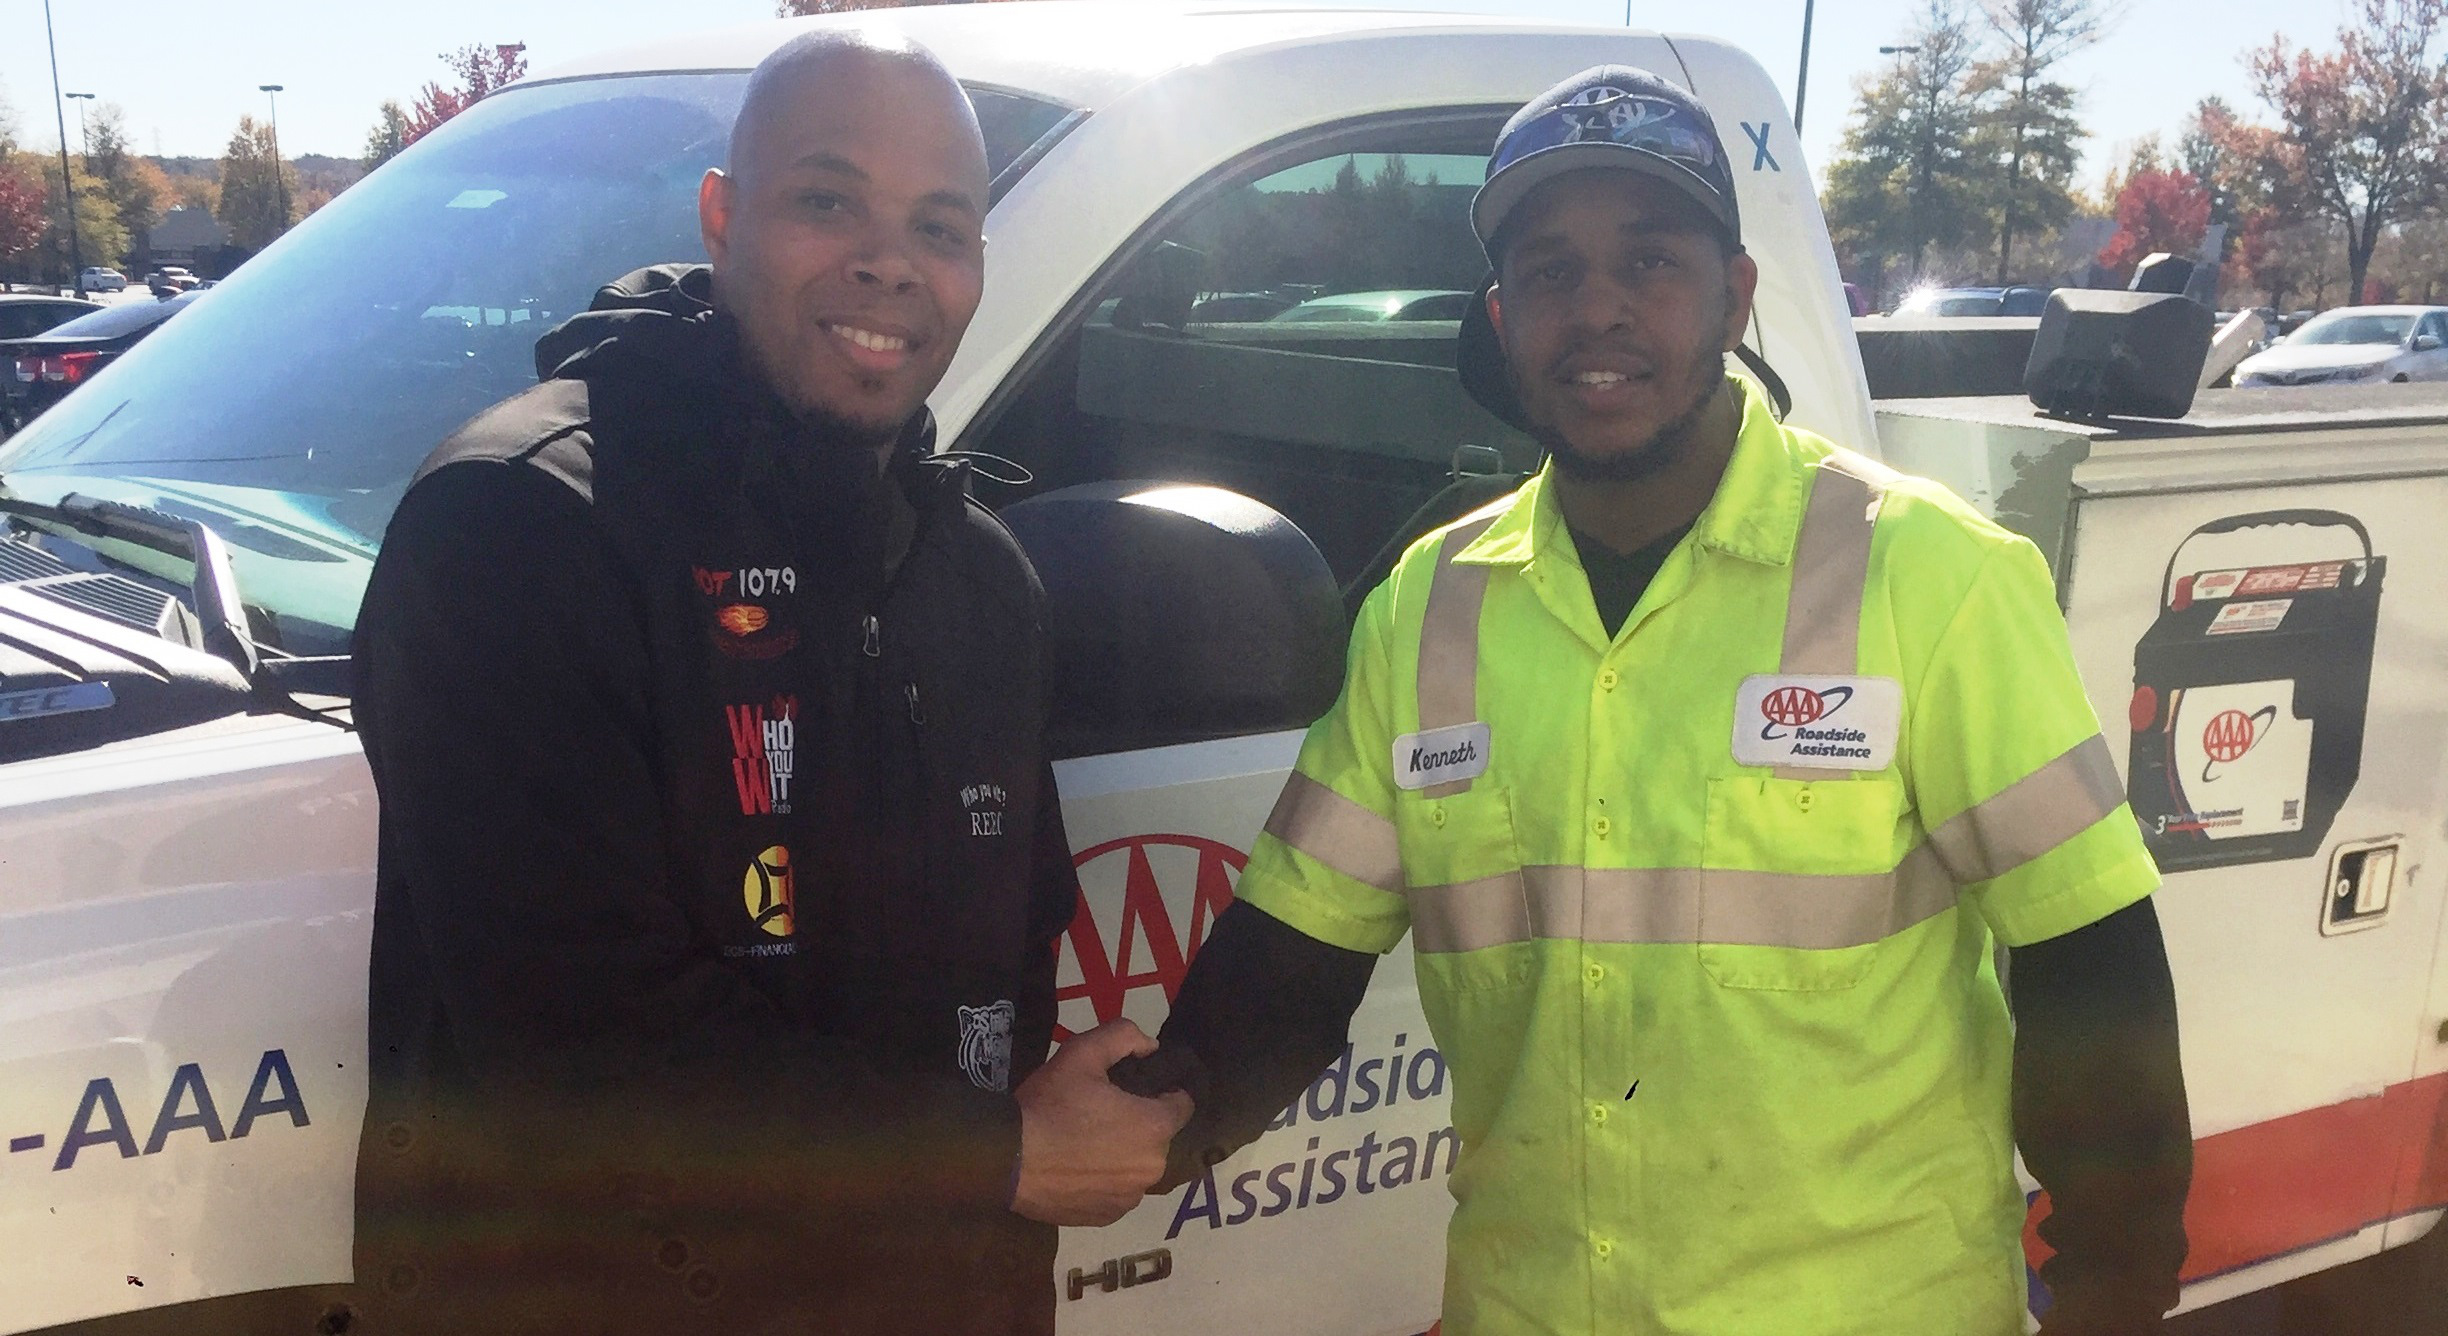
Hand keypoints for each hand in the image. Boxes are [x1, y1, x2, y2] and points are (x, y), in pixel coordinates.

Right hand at [1011, 1020, 1193, 1225]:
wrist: (1006, 1159)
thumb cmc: (1049, 1104)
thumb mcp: (1082, 1052)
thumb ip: (1124, 1036)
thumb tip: (1150, 1046)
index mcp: (1155, 1127)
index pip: (1182, 1105)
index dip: (1162, 1092)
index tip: (1136, 1089)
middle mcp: (1152, 1168)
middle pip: (1158, 1137)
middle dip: (1139, 1123)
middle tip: (1101, 1111)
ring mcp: (1129, 1198)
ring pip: (1137, 1167)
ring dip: (1123, 1154)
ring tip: (1086, 1142)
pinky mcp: (1106, 1217)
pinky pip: (1117, 1192)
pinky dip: (1105, 1181)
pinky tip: (1078, 1168)